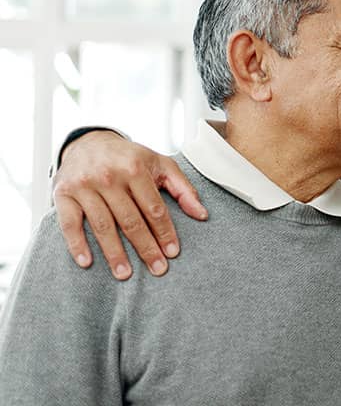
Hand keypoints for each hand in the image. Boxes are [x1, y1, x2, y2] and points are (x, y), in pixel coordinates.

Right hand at [52, 130, 206, 279]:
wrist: (90, 142)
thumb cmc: (130, 158)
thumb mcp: (161, 164)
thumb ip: (183, 189)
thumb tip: (202, 215)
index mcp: (135, 168)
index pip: (154, 208)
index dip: (164, 232)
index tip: (172, 252)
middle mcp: (109, 177)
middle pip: (130, 220)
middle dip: (145, 248)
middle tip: (157, 269)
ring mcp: (84, 186)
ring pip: (103, 225)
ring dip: (114, 253)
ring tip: (125, 274)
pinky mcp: (63, 194)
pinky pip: (69, 223)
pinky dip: (76, 244)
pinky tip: (87, 262)